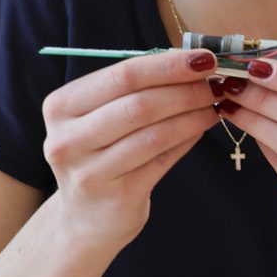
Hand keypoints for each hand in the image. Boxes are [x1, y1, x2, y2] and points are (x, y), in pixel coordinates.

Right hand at [40, 49, 221, 253]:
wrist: (86, 218)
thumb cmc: (99, 153)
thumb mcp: (101, 116)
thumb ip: (135, 89)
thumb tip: (191, 63)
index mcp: (60, 107)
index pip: (122, 76)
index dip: (168, 65)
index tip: (204, 58)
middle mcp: (67, 139)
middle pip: (139, 104)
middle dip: (185, 91)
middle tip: (216, 84)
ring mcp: (90, 172)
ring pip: (155, 134)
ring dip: (193, 115)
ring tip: (215, 106)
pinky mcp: (118, 196)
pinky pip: (162, 160)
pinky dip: (188, 139)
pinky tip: (203, 127)